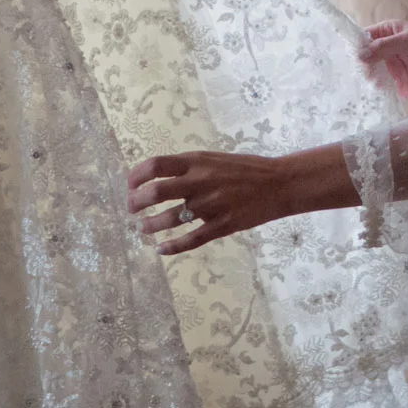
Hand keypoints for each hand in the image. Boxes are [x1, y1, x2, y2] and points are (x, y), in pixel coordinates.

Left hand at [127, 143, 356, 255]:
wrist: (278, 183)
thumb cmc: (244, 169)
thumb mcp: (213, 158)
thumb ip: (188, 165)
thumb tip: (157, 175)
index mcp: (197, 161)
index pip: (155, 165)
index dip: (136, 176)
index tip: (129, 185)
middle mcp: (200, 181)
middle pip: (156, 192)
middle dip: (136, 203)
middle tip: (132, 209)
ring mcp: (210, 205)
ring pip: (169, 219)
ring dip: (150, 226)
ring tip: (143, 229)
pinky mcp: (222, 225)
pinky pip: (191, 240)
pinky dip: (172, 247)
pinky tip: (162, 250)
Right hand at [357, 21, 407, 99]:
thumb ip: (384, 47)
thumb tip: (359, 54)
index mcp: (393, 32)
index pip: (368, 35)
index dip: (357, 42)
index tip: (344, 52)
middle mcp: (392, 50)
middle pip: (368, 56)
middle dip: (360, 63)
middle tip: (353, 70)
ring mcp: (396, 69)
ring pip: (374, 73)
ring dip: (367, 77)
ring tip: (361, 82)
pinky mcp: (402, 87)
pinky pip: (385, 89)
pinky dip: (377, 91)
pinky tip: (370, 93)